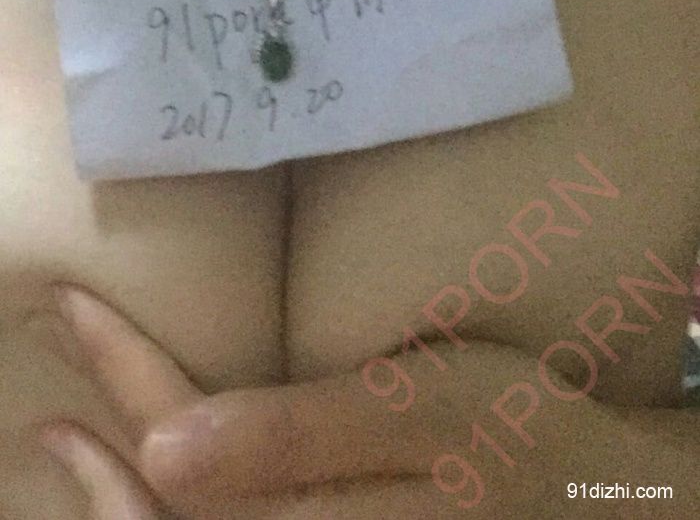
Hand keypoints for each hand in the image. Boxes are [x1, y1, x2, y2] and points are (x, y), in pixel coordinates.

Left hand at [38, 284, 579, 518]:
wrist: (588, 500)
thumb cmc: (516, 432)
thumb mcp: (426, 411)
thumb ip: (302, 436)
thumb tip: (166, 450)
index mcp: (318, 512)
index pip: (186, 448)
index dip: (123, 373)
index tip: (71, 304)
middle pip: (164, 502)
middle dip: (97, 424)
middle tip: (49, 348)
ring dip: (108, 480)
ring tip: (57, 432)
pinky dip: (158, 508)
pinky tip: (139, 474)